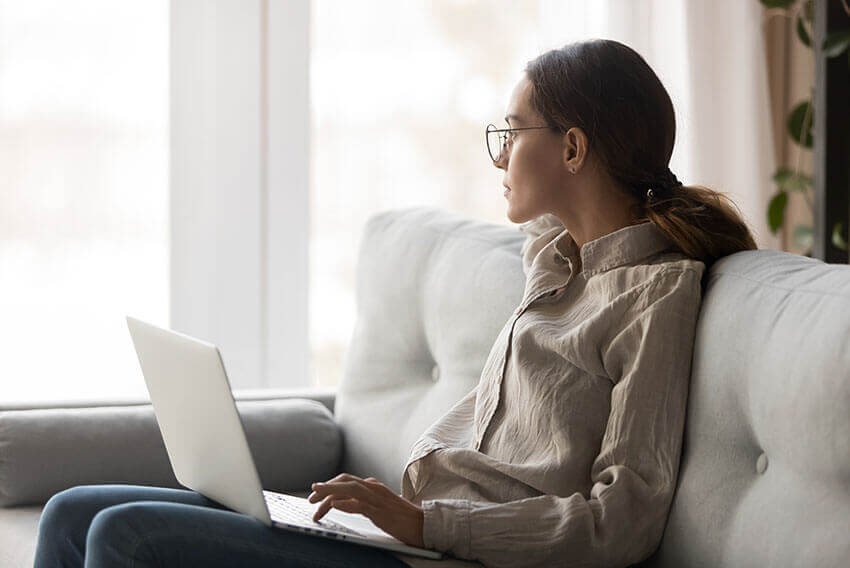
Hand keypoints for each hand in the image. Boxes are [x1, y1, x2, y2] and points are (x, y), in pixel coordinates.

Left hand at [308, 473, 424, 547]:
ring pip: (348, 489)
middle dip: (324, 488)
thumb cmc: (401, 518)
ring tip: (315, 500)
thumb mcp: (379, 505)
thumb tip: (342, 502)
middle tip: (310, 498)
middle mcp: (373, 488)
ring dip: (328, 494)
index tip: (316, 494)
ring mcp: (376, 498)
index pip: (346, 480)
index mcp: (373, 486)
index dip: (329, 485)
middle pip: (344, 481)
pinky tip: (335, 505)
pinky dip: (345, 503)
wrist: (423, 524)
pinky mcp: (380, 510)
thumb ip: (364, 501)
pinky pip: (360, 504)